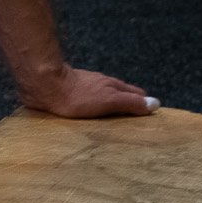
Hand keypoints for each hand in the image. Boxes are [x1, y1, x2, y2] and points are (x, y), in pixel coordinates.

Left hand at [20, 64, 159, 118]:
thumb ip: (130, 103)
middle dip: (129, 103)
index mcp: (112, 86)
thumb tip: (155, 103)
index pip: (134, 93)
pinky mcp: (70, 93)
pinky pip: (87, 101)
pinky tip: (90, 114)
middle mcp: (101, 84)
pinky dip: (94, 107)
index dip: (143, 103)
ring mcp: (85, 86)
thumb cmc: (78, 96)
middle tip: (136, 118)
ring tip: (114, 118)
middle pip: (120, 93)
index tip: (150, 114)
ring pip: (103, 96)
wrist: (46, 86)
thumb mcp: (109, 101)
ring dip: (110, 105)